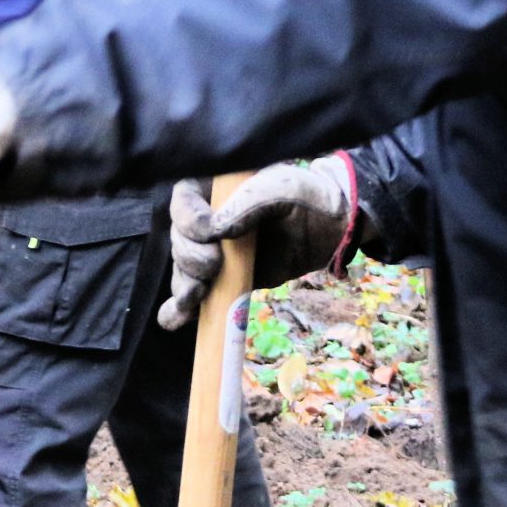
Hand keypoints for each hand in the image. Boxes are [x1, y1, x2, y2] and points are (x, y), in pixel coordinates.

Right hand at [159, 158, 352, 329]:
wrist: (329, 230)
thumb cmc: (306, 197)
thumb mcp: (282, 188)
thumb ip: (250, 201)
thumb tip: (216, 230)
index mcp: (215, 187)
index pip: (183, 199)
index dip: (187, 217)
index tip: (207, 233)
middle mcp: (207, 217)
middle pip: (179, 239)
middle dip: (189, 257)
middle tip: (213, 266)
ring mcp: (213, 250)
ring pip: (183, 268)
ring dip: (184, 284)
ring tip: (197, 295)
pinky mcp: (221, 279)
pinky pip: (193, 294)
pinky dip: (179, 309)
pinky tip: (177, 319)